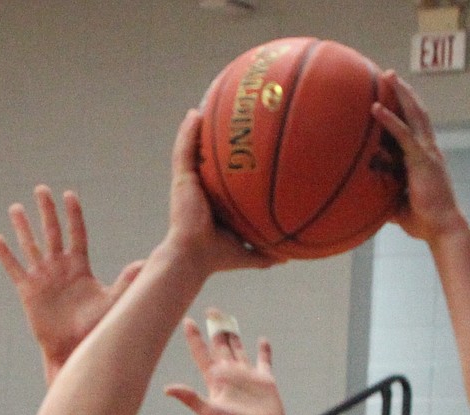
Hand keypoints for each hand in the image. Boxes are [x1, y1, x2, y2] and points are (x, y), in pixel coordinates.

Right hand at [0, 186, 143, 382]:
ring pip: (31, 245)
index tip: (70, 194)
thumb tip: (146, 264)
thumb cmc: (95, 327)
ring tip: (16, 207)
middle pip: (52, 233)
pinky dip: (5, 254)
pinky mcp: (28, 291)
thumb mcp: (112, 302)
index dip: (73, 215)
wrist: (74, 348)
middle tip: (42, 189)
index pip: (76, 234)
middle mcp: (60, 267)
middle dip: (47, 211)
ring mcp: (43, 277)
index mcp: (80, 266)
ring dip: (23, 227)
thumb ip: (126, 281)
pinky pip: (15, 268)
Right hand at [165, 110, 278, 275]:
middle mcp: (201, 190)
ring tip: (209, 102)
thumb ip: (265, 254)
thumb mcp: (247, 253)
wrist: (193, 258)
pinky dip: (188, 132)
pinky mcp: (181, 180)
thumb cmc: (217, 258)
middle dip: (216, 137)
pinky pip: (184, 150)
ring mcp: (189, 183)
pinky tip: (195, 114)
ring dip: (199, 126)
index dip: (232, 162)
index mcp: (214, 203)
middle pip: (209, 157)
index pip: (224, 178)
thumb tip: (288, 257)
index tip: (247, 145)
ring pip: (193, 149)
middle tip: (231, 117)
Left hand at [166, 312, 285, 414]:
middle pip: (220, 346)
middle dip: (215, 328)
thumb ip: (191, 398)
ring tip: (229, 320)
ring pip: (239, 350)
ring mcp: (248, 377)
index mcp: (216, 380)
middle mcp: (230, 376)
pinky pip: (263, 360)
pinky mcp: (265, 381)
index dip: (195, 337)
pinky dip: (263, 350)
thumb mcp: (211, 412)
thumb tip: (167, 389)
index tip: (188, 321)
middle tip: (212, 311)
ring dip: (234, 335)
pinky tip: (261, 340)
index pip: (202, 354)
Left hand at [371, 73, 467, 243]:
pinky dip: (389, 120)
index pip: (414, 129)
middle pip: (417, 114)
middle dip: (404, 93)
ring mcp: (427, 153)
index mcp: (425, 159)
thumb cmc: (424, 223)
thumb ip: (385, 198)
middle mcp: (429, 151)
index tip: (390, 98)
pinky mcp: (422, 160)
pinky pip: (403, 135)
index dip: (404, 112)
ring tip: (388, 76)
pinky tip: (375, 108)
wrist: (442, 229)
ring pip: (414, 115)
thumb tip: (366, 202)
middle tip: (390, 76)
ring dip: (401, 94)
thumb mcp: (399, 207)